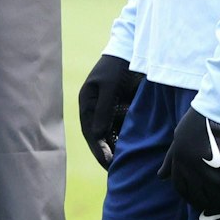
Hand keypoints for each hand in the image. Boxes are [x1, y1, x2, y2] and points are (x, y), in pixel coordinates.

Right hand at [76, 53, 142, 169]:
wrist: (130, 50)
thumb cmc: (117, 66)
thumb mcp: (108, 87)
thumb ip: (103, 110)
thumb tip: (97, 135)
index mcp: (86, 102)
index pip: (89, 131)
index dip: (97, 148)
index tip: (108, 163)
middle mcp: (94, 107)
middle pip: (98, 135)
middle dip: (105, 152)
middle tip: (115, 169)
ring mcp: (107, 107)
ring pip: (109, 132)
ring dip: (115, 146)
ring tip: (125, 162)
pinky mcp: (120, 106)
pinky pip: (121, 126)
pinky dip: (124, 137)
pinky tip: (133, 148)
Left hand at [158, 107, 219, 218]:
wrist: (219, 109)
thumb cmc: (199, 121)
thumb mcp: (178, 138)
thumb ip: (170, 159)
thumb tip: (161, 176)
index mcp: (178, 160)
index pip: (180, 187)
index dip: (190, 197)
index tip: (199, 201)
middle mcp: (190, 167)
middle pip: (197, 195)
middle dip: (208, 204)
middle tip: (217, 206)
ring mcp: (208, 168)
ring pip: (215, 196)